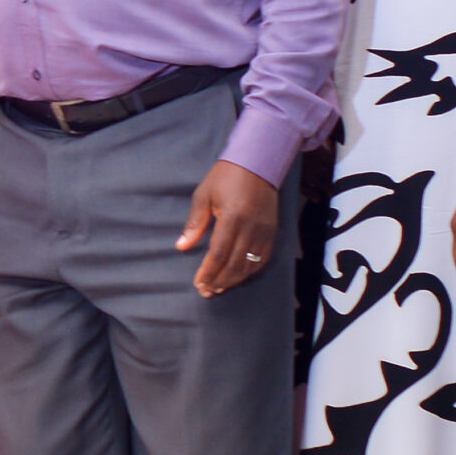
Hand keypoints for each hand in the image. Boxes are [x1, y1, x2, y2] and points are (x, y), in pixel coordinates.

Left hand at [175, 159, 280, 298]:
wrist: (258, 162)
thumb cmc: (226, 176)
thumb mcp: (203, 194)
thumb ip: (194, 222)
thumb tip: (182, 246)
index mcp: (233, 217)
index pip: (219, 253)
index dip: (208, 271)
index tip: (198, 283)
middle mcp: (251, 227)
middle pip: (235, 263)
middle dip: (220, 280)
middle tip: (206, 292)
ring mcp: (265, 230)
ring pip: (250, 264)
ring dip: (234, 279)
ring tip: (219, 288)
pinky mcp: (273, 231)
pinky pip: (263, 258)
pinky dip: (250, 271)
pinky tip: (239, 277)